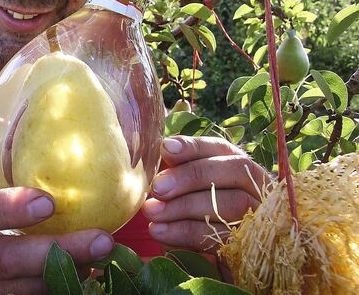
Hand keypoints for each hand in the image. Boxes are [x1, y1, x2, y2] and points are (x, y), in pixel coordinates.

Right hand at [0, 183, 114, 294]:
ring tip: (103, 257)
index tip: (48, 202)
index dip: (10, 208)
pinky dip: (57, 287)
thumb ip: (7, 181)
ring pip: (21, 288)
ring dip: (66, 273)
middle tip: (101, 240)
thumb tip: (60, 151)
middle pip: (5, 259)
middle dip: (56, 251)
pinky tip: (87, 272)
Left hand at [142, 136, 270, 252]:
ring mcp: (259, 216)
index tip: (166, 149)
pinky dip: (187, 234)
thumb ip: (180, 169)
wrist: (219, 264)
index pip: (220, 148)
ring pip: (230, 204)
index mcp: (239, 166)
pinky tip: (161, 232)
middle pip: (233, 171)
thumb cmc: (197, 215)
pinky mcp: (249, 245)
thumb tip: (164, 150)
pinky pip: (222, 237)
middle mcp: (256, 187)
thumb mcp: (188, 189)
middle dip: (189, 177)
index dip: (194, 146)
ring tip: (152, 212)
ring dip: (184, 207)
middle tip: (157, 188)